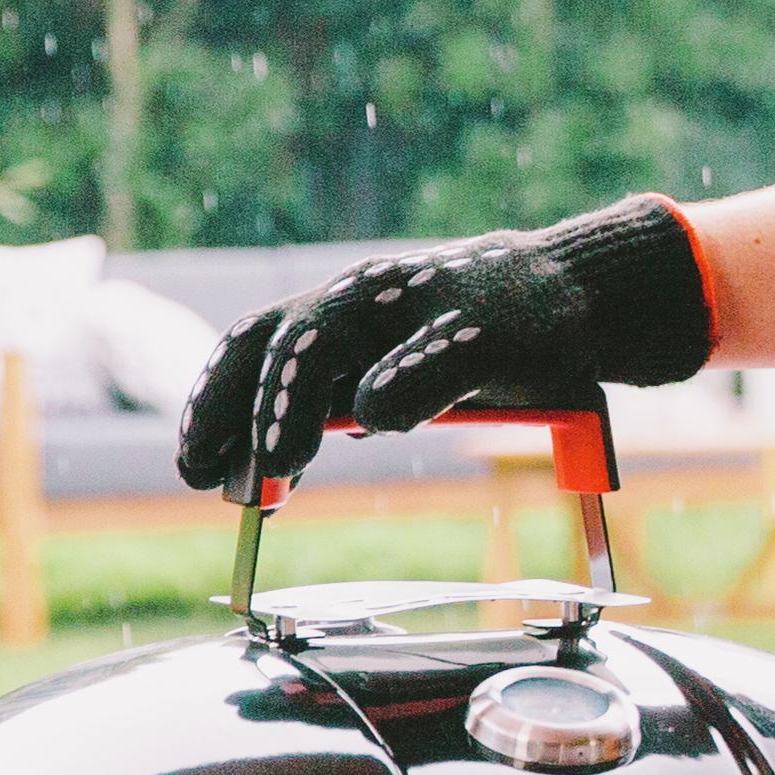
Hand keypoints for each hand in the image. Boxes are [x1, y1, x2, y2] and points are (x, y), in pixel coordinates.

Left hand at [173, 196, 713, 493]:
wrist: (581, 291)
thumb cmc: (476, 338)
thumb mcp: (393, 370)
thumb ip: (333, 407)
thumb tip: (262, 468)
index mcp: (338, 307)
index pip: (254, 341)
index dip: (214, 400)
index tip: (193, 463)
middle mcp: (368, 294)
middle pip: (279, 339)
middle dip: (238, 410)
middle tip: (221, 483)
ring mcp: (425, 302)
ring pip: (334, 332)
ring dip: (293, 398)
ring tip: (277, 461)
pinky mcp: (489, 324)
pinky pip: (439, 350)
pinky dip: (404, 378)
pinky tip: (380, 415)